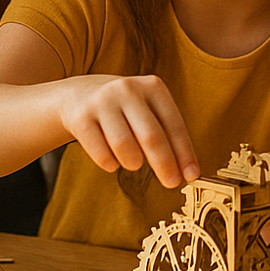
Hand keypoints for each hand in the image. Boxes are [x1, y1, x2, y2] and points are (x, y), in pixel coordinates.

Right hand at [55, 74, 199, 187]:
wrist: (77, 94)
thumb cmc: (123, 108)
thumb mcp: (146, 109)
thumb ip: (165, 134)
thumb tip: (186, 171)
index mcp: (152, 87)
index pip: (173, 125)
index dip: (184, 153)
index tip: (192, 175)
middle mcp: (128, 90)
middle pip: (151, 136)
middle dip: (164, 164)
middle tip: (171, 183)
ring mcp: (103, 102)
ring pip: (124, 145)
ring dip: (133, 162)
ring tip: (134, 163)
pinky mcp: (81, 117)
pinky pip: (101, 152)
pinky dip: (110, 163)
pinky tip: (113, 161)